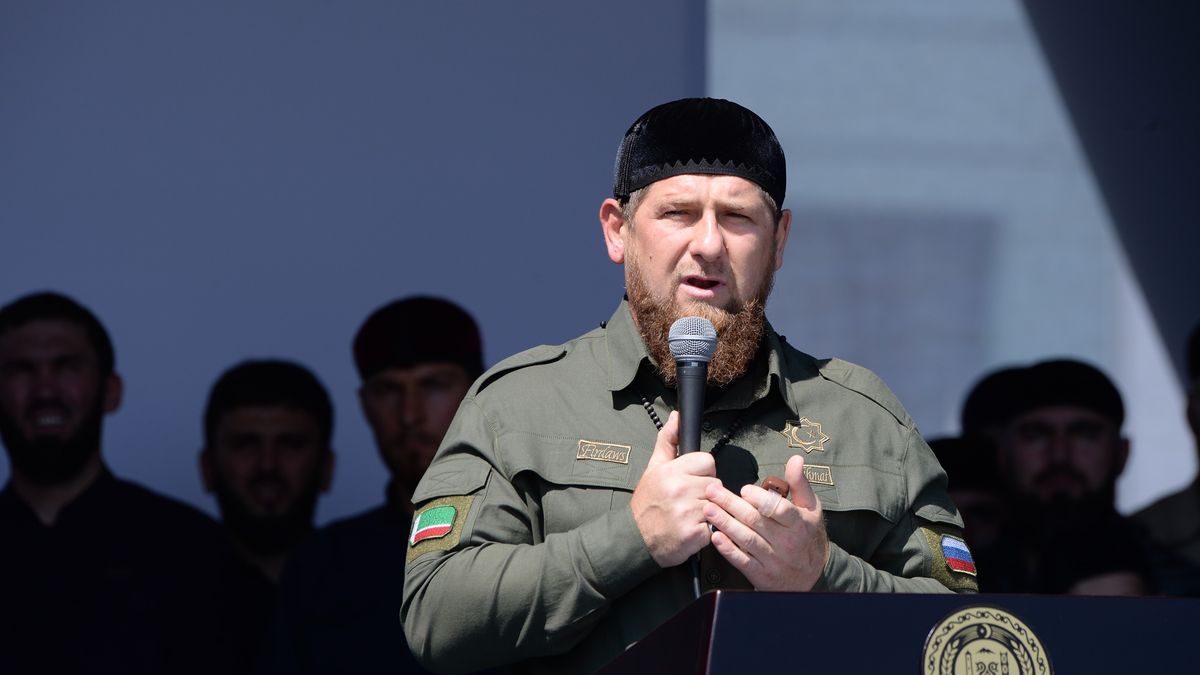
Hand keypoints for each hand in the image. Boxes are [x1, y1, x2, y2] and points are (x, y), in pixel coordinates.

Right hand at [630, 411, 721, 566]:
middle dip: (705, 494)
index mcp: (671, 471)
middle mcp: (679, 489)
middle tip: (688, 502)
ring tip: (690, 516)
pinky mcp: (695, 534)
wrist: (636, 539)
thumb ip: (668, 440)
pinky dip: (706, 531)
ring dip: (707, 513)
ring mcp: (687, 512)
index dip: (702, 473)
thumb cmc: (647, 502)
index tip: (690, 482)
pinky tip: (691, 530)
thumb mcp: (654, 468)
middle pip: (715, 484)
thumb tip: (677, 416)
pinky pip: (715, 526)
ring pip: (717, 505)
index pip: (708, 462)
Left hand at [703, 454, 828, 590]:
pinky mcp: (761, 574)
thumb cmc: (808, 536)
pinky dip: (728, 549)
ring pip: (746, 539)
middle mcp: (786, 543)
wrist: (810, 577)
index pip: (778, 509)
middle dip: (731, 504)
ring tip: (709, 509)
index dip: (760, 499)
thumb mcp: (811, 509)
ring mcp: (773, 560)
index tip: (744, 489)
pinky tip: (716, 537)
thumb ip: (799, 484)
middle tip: (712, 492)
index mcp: (798, 524)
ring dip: (725, 523)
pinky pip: (742, 561)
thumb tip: (795, 459)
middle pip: (756, 521)